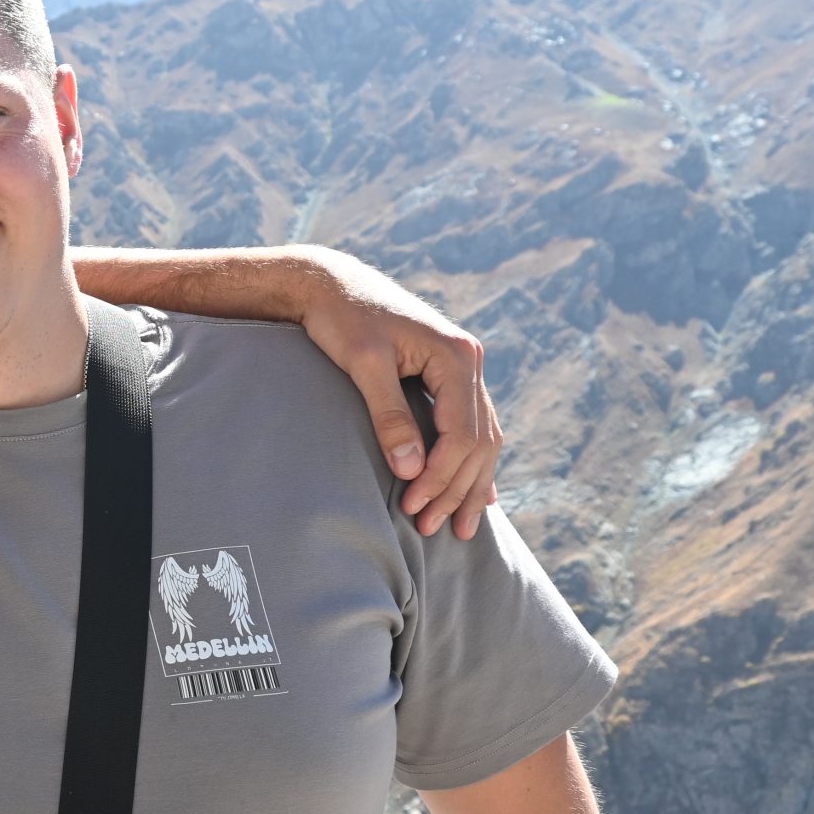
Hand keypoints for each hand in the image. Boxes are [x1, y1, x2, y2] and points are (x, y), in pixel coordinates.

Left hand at [296, 252, 499, 538]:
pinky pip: (471, 424)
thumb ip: (388, 415)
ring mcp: (463, 366)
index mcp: (456, 356)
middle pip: (479, 441)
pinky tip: (479, 491)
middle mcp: (469, 360)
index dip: (441, 477)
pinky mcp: (448, 373)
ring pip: (482, 437)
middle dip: (459, 490)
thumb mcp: (363, 364)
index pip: (462, 434)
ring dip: (471, 483)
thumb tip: (411, 470)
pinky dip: (473, 460)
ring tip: (461, 526)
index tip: (414, 507)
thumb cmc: (343, 319)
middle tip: (435, 529)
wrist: (331, 284)